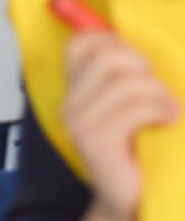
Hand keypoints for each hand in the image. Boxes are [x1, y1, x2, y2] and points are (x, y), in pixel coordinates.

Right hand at [62, 32, 179, 220]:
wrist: (132, 199)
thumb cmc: (136, 149)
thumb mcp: (126, 105)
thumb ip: (124, 76)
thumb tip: (142, 41)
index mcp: (73, 89)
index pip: (79, 44)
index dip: (112, 41)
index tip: (138, 61)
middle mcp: (69, 104)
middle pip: (104, 57)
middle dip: (139, 64)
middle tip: (158, 86)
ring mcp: (79, 124)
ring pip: (122, 83)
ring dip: (156, 91)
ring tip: (170, 106)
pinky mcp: (96, 143)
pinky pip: (132, 109)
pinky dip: (158, 108)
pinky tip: (170, 117)